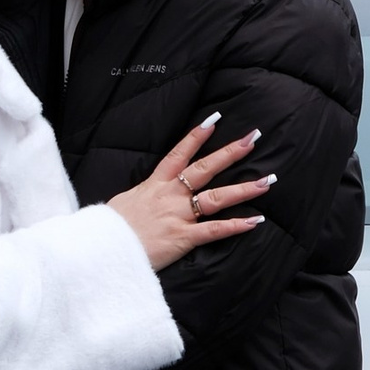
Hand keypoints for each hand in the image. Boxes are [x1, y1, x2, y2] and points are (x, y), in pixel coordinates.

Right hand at [107, 118, 273, 273]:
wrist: (103, 249)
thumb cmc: (110, 229)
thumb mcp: (124, 202)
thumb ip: (142, 196)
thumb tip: (146, 194)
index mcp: (155, 184)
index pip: (179, 154)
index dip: (197, 136)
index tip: (214, 120)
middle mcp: (170, 195)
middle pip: (206, 169)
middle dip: (231, 153)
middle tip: (253, 138)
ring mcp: (178, 215)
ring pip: (217, 198)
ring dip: (243, 189)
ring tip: (266, 182)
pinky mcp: (183, 237)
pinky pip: (214, 231)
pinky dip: (236, 226)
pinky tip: (255, 221)